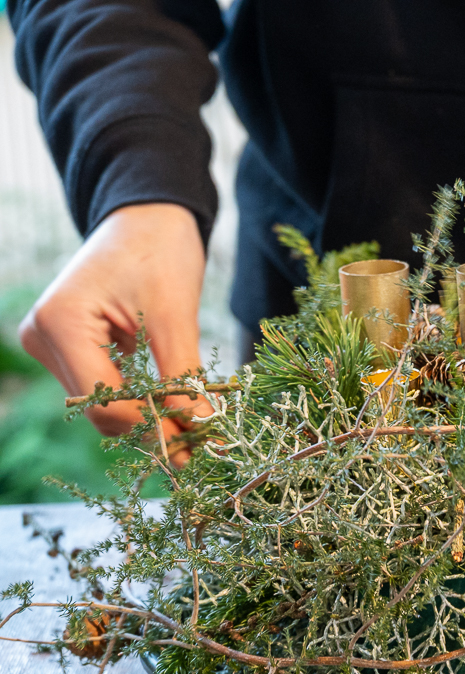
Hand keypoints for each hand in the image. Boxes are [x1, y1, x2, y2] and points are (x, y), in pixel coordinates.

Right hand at [18, 203, 210, 465]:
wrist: (146, 219)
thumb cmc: (160, 252)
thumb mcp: (176, 315)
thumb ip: (184, 376)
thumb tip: (203, 428)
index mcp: (60, 323)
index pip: (102, 401)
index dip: (150, 426)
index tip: (195, 444)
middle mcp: (42, 336)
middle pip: (97, 408)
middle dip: (149, 424)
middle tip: (200, 444)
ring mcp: (49, 343)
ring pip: (100, 403)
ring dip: (144, 414)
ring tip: (190, 423)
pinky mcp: (65, 347)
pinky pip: (102, 386)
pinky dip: (136, 397)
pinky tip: (169, 402)